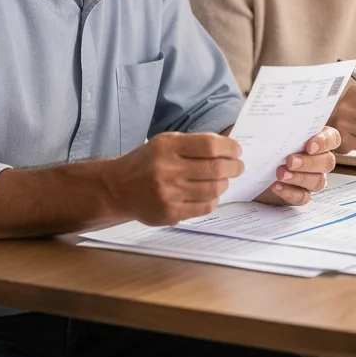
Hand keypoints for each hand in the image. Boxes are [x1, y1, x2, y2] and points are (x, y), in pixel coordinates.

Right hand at [105, 132, 242, 224]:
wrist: (117, 188)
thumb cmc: (145, 163)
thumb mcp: (164, 143)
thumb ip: (193, 144)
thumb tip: (228, 149)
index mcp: (167, 147)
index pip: (210, 145)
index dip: (230, 148)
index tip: (236, 151)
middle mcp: (167, 170)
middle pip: (216, 169)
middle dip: (234, 167)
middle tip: (238, 167)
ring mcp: (169, 194)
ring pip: (214, 190)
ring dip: (224, 184)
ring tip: (222, 180)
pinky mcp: (170, 213)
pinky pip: (205, 207)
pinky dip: (213, 199)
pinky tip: (209, 194)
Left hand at [255, 126, 339, 205]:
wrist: (252, 165)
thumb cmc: (265, 144)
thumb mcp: (270, 131)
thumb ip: (279, 125)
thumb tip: (277, 115)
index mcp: (317, 140)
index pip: (332, 139)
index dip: (324, 142)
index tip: (309, 145)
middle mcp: (318, 159)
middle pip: (327, 162)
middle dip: (309, 162)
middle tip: (290, 161)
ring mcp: (311, 178)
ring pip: (318, 181)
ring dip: (299, 178)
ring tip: (279, 174)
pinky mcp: (300, 193)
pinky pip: (303, 197)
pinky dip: (290, 192)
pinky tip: (276, 186)